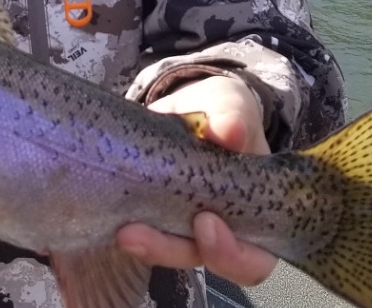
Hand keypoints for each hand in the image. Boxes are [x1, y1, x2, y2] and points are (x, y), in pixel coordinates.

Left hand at [116, 74, 277, 284]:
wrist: (185, 109)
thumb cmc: (220, 113)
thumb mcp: (230, 104)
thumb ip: (234, 115)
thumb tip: (231, 132)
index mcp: (256, 211)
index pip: (255, 257)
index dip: (233, 253)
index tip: (205, 222)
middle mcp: (225, 231)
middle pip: (208, 265)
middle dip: (176, 251)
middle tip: (143, 234)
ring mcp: (188, 230)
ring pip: (172, 254)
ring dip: (149, 246)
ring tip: (124, 232)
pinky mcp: (155, 221)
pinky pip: (146, 239)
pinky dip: (132, 233)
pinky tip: (114, 223)